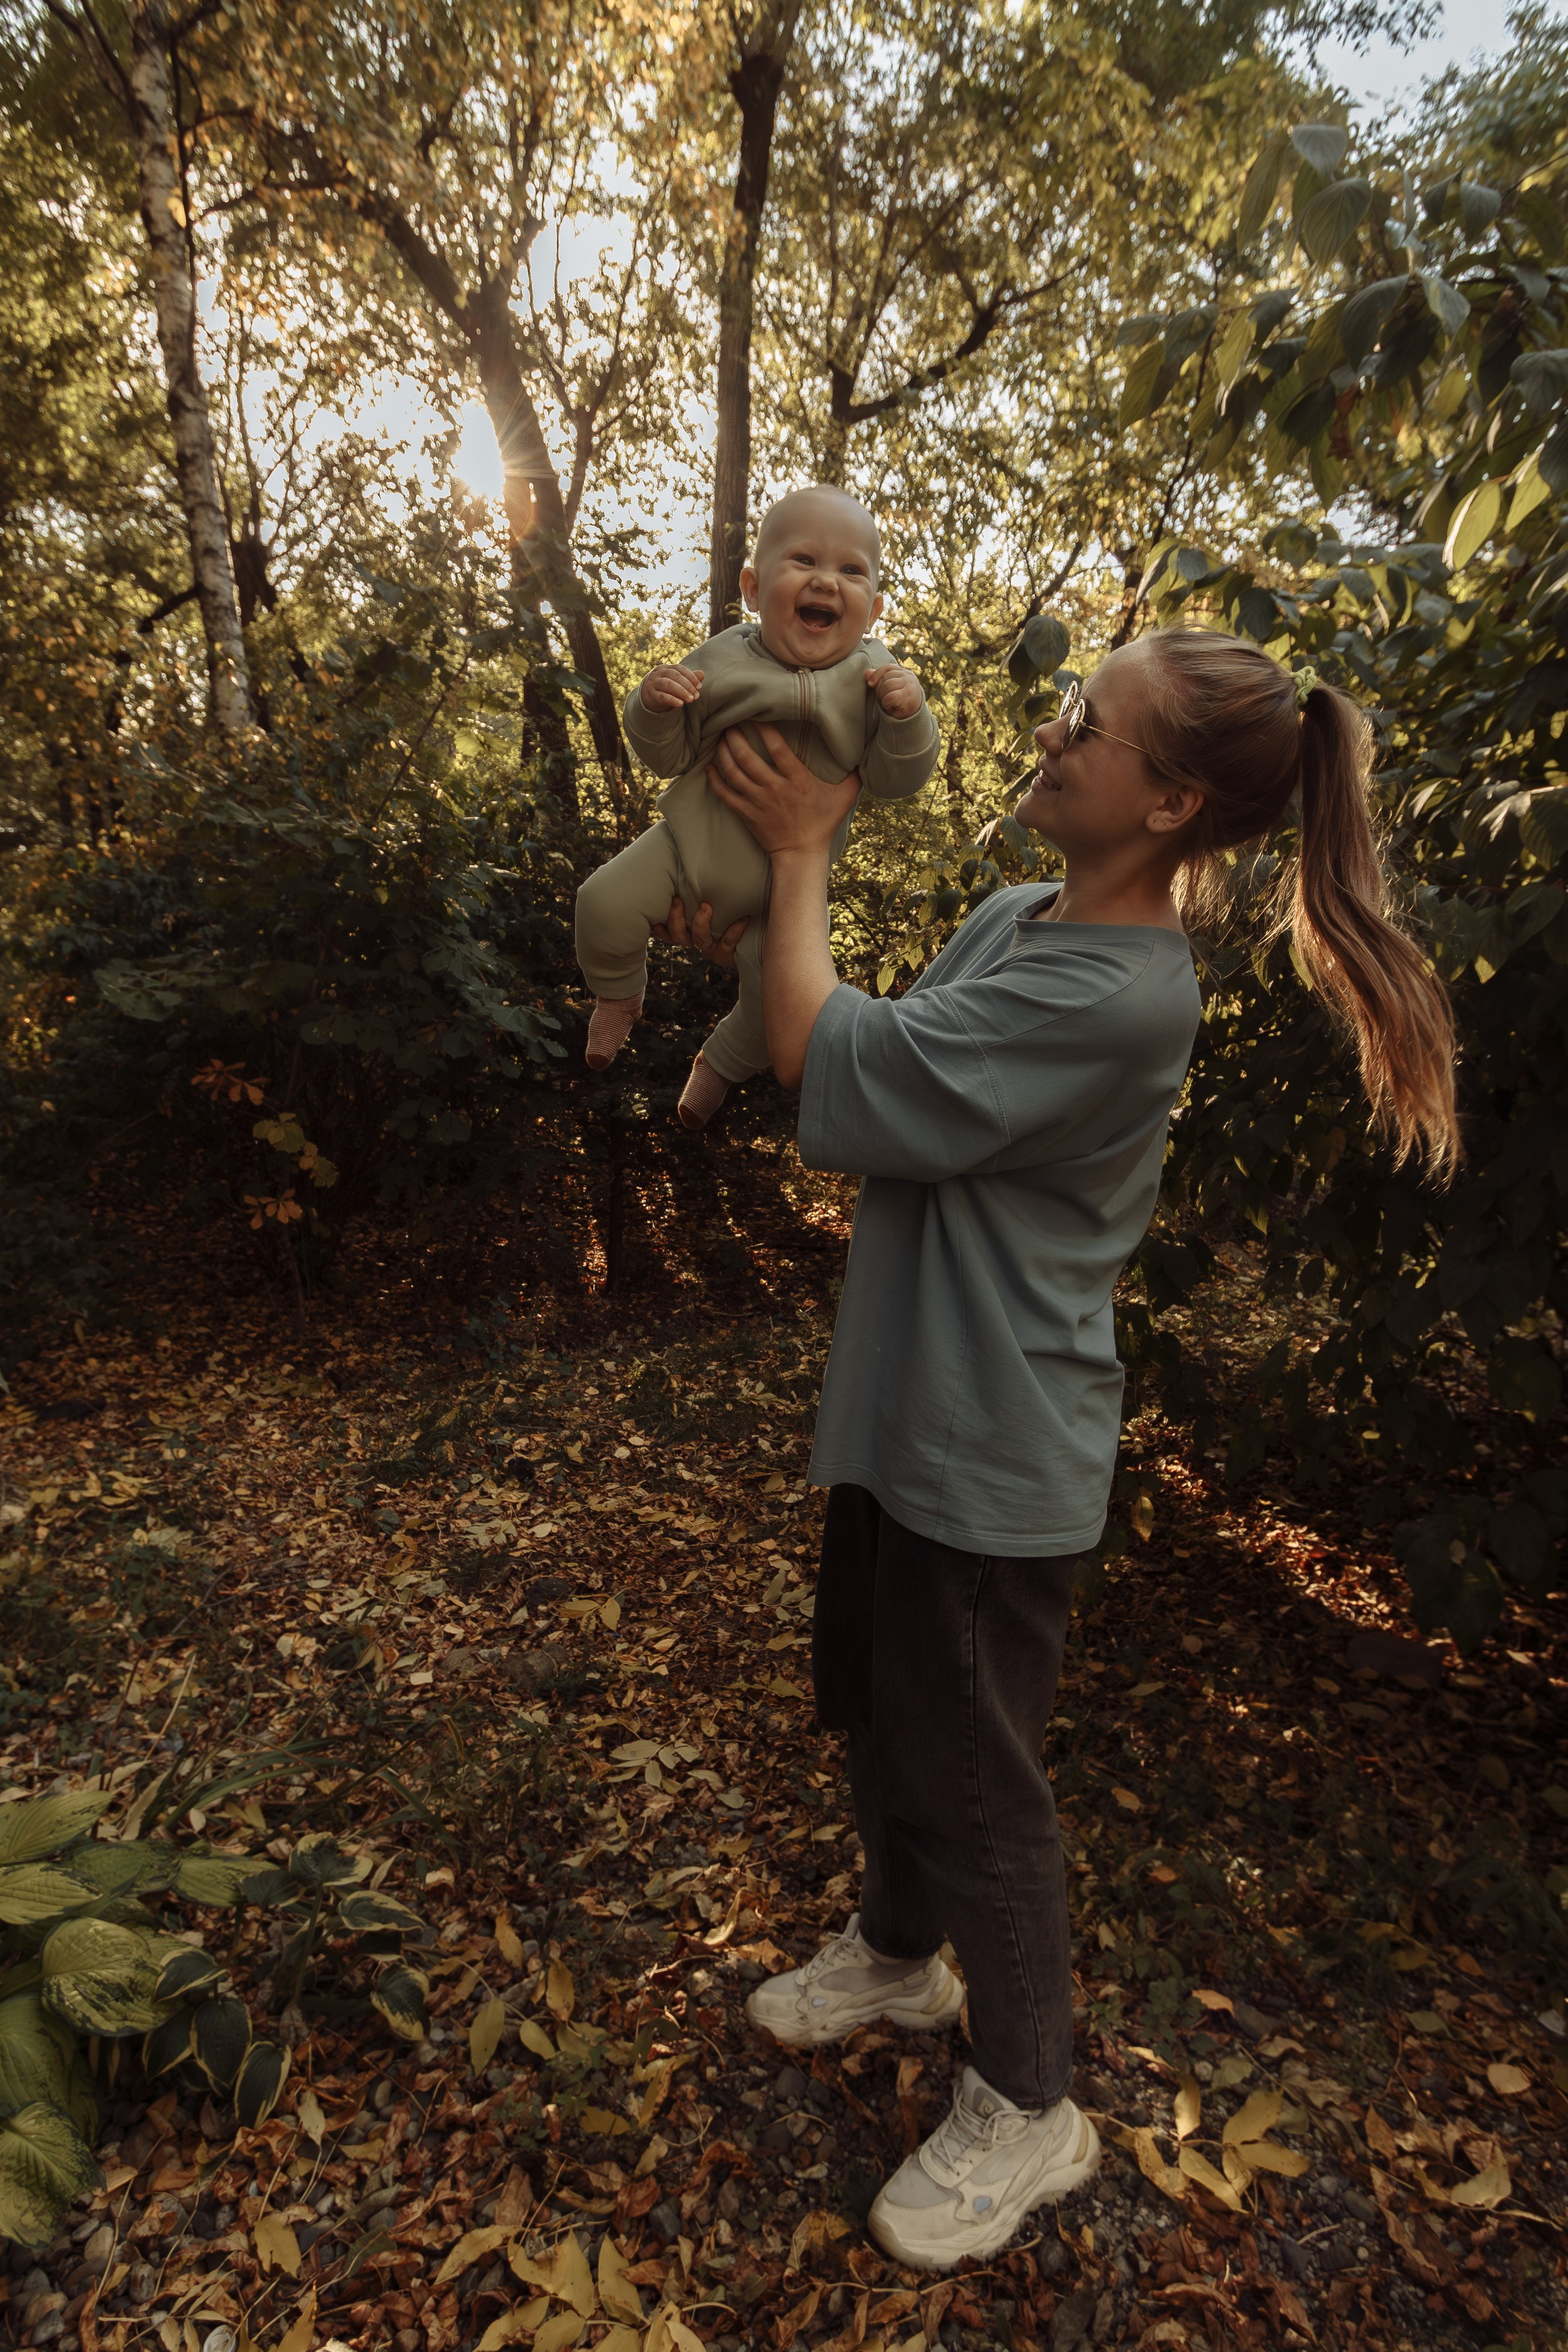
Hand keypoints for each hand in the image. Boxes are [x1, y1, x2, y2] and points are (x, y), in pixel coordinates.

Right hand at [640, 663, 703, 712]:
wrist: (648, 697)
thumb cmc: (666, 688)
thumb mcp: (677, 682)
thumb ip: (689, 678)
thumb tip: (702, 674)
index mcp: (666, 668)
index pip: (680, 669)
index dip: (691, 677)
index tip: (699, 686)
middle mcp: (659, 673)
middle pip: (675, 676)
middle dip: (688, 685)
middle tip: (696, 695)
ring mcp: (653, 683)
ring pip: (668, 685)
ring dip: (681, 692)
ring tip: (691, 699)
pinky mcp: (651, 695)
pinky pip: (662, 696)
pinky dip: (672, 700)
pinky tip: (680, 704)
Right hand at [650, 896, 747, 967]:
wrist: (749, 934)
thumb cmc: (722, 907)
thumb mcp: (703, 899)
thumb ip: (690, 888)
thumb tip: (679, 861)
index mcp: (684, 930)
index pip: (666, 931)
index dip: (658, 925)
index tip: (654, 911)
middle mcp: (694, 940)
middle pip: (678, 935)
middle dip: (675, 918)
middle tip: (677, 899)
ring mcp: (710, 948)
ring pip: (699, 940)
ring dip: (700, 923)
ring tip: (705, 906)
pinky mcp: (726, 952)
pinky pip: (728, 941)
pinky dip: (734, 929)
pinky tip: (742, 918)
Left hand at [708, 725, 860, 859]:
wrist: (801, 854)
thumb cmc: (823, 823)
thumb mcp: (845, 797)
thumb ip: (854, 775)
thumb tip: (866, 754)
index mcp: (797, 779)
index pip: (777, 747)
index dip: (763, 728)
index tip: (755, 713)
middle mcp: (774, 788)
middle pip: (748, 757)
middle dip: (735, 737)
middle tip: (729, 722)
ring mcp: (758, 801)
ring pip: (734, 772)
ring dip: (724, 753)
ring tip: (720, 738)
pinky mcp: (746, 814)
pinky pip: (725, 794)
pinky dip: (714, 780)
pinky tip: (709, 767)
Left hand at [866, 662, 923, 720]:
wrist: (913, 715)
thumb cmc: (899, 700)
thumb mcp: (889, 689)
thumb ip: (879, 679)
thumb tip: (867, 672)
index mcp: (903, 672)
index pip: (888, 667)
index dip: (877, 674)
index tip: (870, 684)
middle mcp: (908, 676)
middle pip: (885, 678)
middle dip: (879, 690)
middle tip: (883, 699)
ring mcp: (909, 685)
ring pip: (887, 685)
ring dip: (883, 697)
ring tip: (887, 703)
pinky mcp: (908, 696)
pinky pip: (890, 697)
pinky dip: (886, 703)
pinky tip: (891, 707)